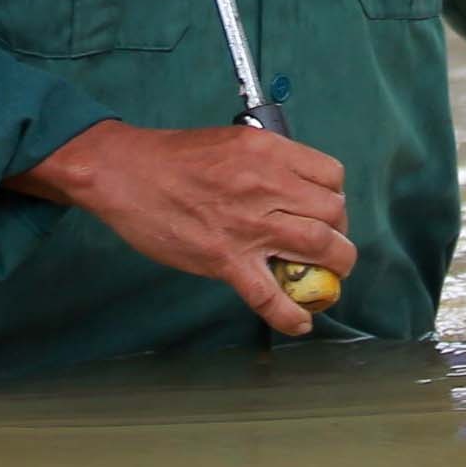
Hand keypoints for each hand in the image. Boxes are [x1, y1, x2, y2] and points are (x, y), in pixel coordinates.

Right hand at [8, 120, 357, 336]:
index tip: (326, 211)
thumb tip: (294, 190)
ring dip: (334, 268)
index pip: (331, 174)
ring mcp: (247, 223)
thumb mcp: (231, 142)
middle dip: (340, 233)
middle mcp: (265, 184)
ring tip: (329, 280)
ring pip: (318, 247)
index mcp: (267, 151)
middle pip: (332, 212)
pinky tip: (301, 323)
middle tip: (330, 247)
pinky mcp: (225, 259)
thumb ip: (267, 163)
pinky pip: (270, 294)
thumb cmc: (172, 157)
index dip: (335, 197)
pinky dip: (291, 315)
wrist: (125, 172)